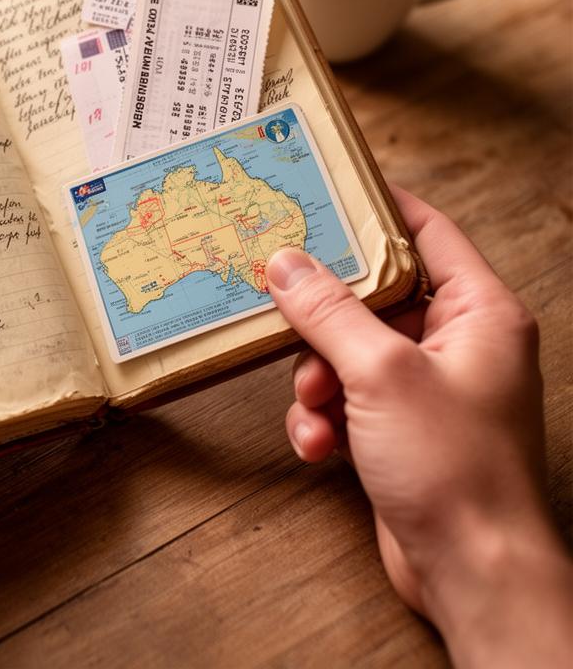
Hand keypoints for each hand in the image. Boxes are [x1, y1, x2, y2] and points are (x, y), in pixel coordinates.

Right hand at [267, 186, 571, 667]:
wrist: (472, 572)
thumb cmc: (456, 468)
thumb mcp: (381, 373)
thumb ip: (328, 311)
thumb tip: (285, 262)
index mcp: (479, 312)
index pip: (427, 232)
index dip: (376, 208)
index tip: (324, 191)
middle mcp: (457, 342)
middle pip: (373, 295)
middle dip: (324, 319)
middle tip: (285, 313)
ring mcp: (428, 387)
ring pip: (349, 350)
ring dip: (316, 377)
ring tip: (313, 405)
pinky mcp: (401, 427)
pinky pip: (347, 398)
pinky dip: (325, 417)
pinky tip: (318, 444)